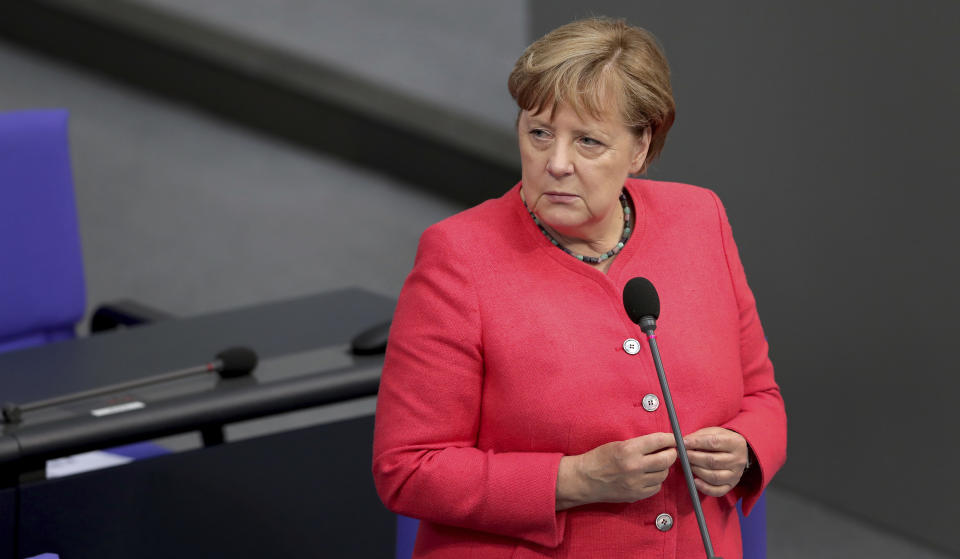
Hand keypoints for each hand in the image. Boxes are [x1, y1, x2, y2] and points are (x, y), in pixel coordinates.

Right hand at [557, 432, 676, 509]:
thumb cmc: (598, 459)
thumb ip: (639, 444)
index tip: (673, 438)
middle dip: (672, 453)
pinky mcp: (636, 495)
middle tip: (670, 451)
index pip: (658, 441)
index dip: (670, 438)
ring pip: (663, 474)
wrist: (584, 479)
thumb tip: (661, 444)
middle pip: (666, 459)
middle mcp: (634, 466)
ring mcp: (636, 483)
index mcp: (628, 449)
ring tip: (657, 463)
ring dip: (663, 467)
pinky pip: (656, 487)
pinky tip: (649, 476)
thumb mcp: (618, 444)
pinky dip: (656, 481)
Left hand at [683, 427, 747, 496]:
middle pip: (713, 461)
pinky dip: (704, 488)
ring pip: (714, 477)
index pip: (714, 442)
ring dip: (697, 471)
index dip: (697, 442)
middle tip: (683, 454)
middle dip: (694, 458)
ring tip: (689, 464)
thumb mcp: (714, 432)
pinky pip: (717, 491)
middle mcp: (738, 460)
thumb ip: (700, 436)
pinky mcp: (731, 485)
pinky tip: (695, 480)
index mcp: (736, 443)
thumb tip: (684, 442)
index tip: (684, 443)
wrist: (738, 452)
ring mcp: (736, 475)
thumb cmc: (722, 441)